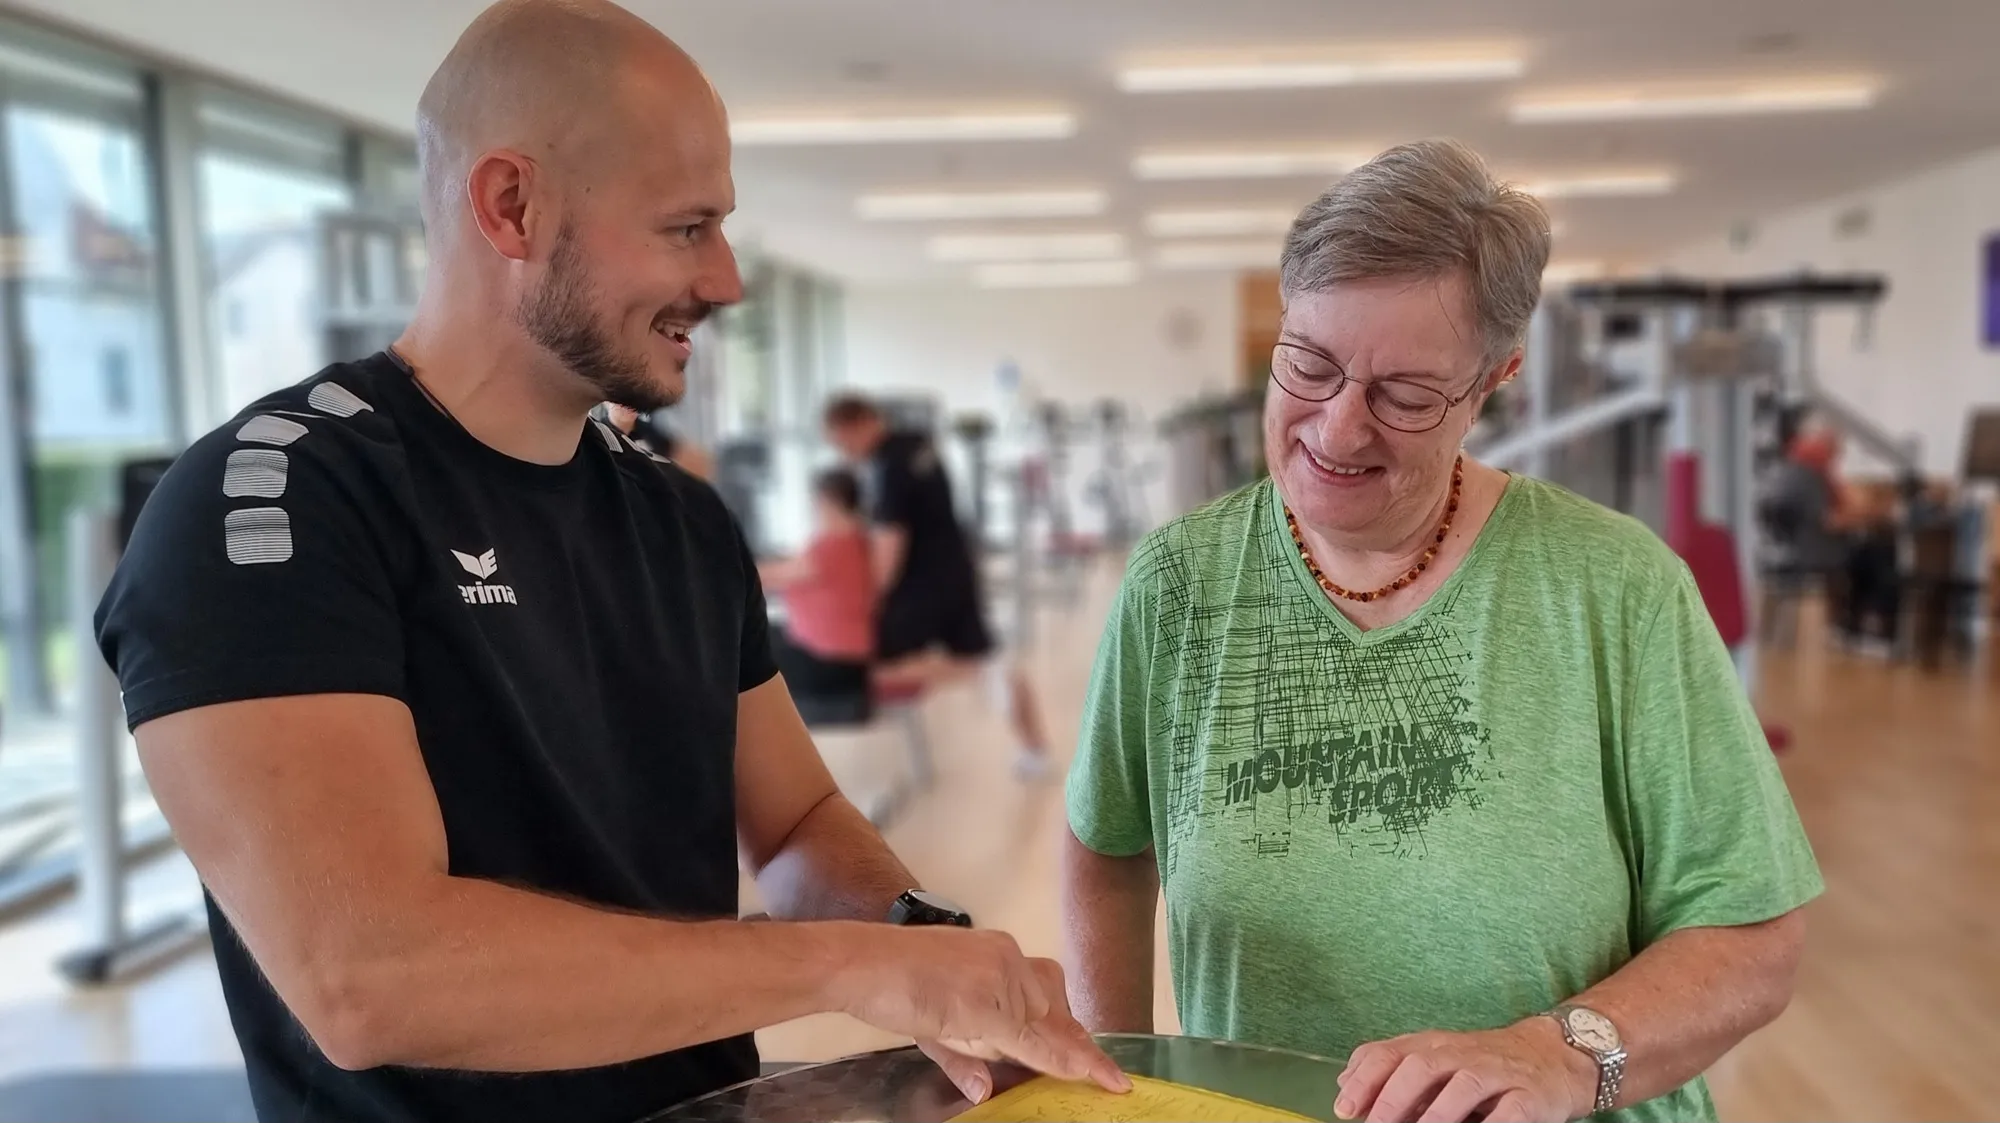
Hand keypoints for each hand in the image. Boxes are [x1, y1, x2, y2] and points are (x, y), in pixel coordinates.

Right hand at [835, 925, 1130, 1102]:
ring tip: (1099, 1076)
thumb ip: (964, 1057)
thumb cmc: (891, 984)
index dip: (1071, 1028)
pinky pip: (1030, 1041)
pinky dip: (1057, 1060)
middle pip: (1054, 1009)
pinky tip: (1083, 1074)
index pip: (1045, 992)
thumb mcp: (934, 1023)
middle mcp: (1006, 960)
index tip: (1096, 1054)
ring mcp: (1000, 981)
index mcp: (996, 954)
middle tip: (1106, 1073)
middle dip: (1075, 1043)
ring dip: (1066, 1054)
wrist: (863, 964)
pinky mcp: (989, 1005)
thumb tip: (982, 1090)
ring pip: (1044, 1026)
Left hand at [1334, 1019, 1595, 1122]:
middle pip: (1422, 1065)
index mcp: (1434, 1045)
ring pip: (1465, 1085)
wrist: (1554, 1055)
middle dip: (1394, 1097)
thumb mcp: (1435, 1058)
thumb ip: (1391, 1069)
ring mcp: (1498, 1074)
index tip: (1344, 1109)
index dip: (1364, 1080)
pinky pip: (1510, 1112)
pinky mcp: (1529, 1097)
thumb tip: (1344, 1085)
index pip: (1390, 1053)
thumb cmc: (1484, 1064)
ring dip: (1437, 1113)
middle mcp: (1463, 1054)